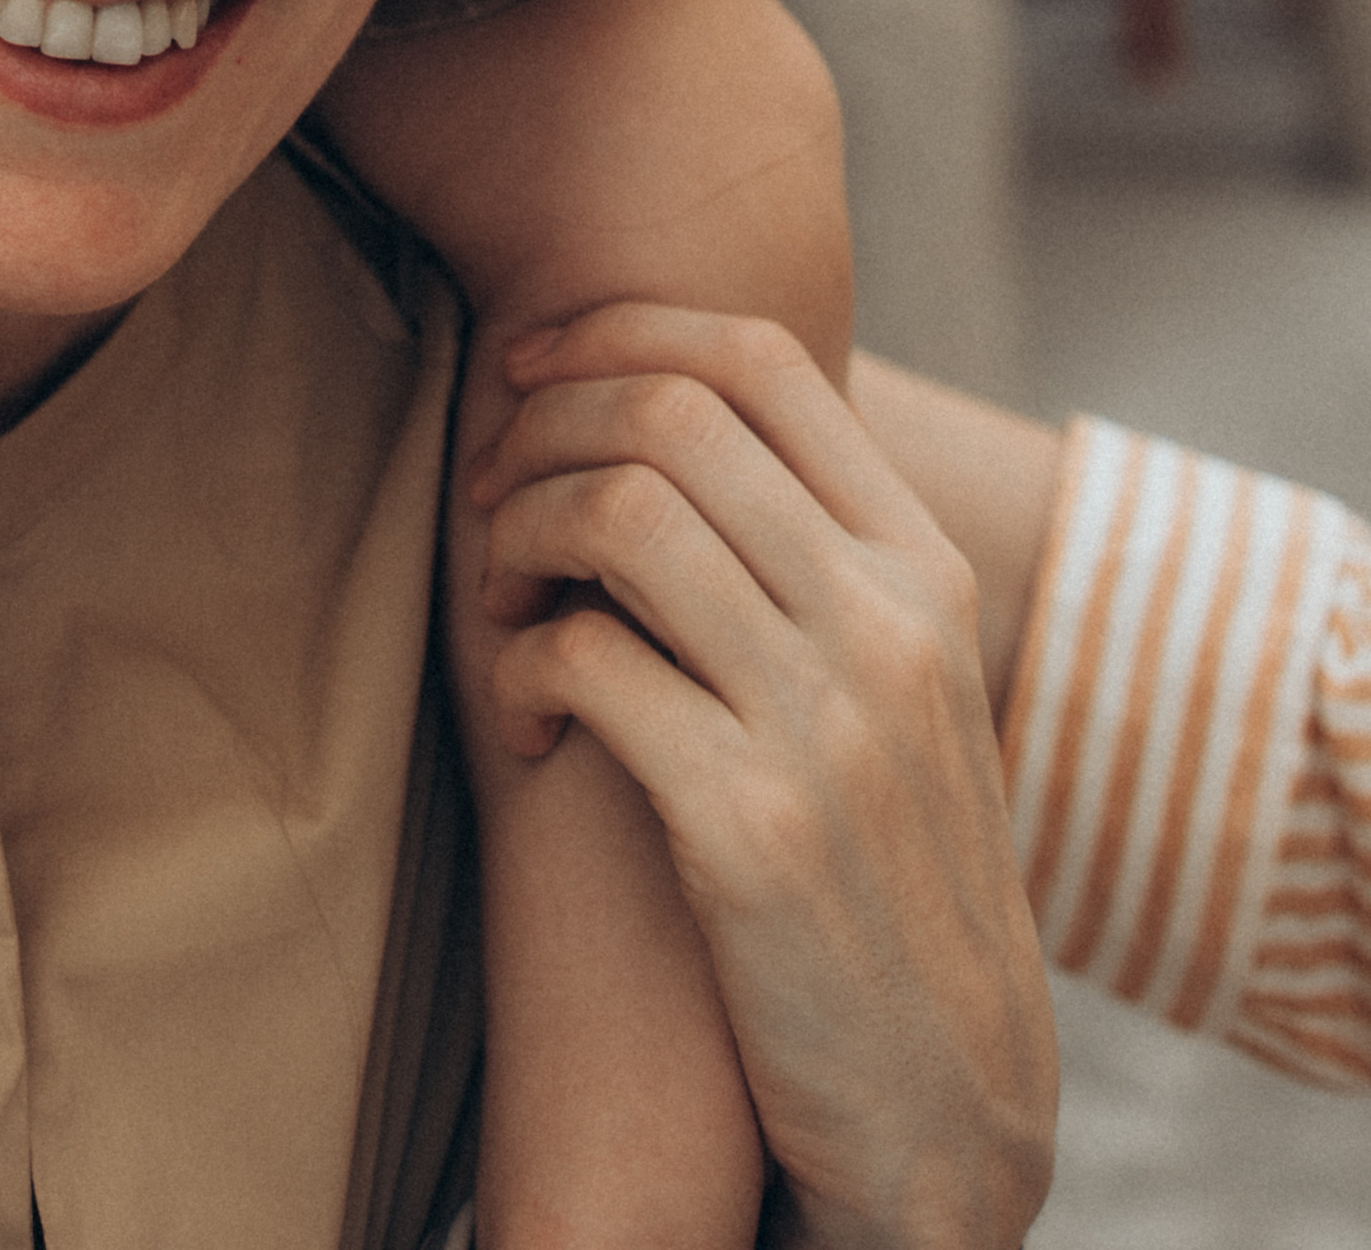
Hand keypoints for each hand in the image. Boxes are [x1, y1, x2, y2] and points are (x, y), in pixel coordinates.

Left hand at [452, 304, 1055, 1249]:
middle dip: (540, 427)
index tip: (532, 369)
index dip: (616, 330)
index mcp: (923, 571)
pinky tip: (529, 724)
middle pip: (667, 413)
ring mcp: (825, 725)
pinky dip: (519, 669)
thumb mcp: (901, 691)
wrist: (944, 1105)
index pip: (756, 356)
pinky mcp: (749, 830)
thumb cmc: (885, 873)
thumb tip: (676, 407)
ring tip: (502, 602)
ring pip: (616, 515)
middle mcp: (888, 624)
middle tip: (490, 491)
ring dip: (516, 535)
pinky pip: (583, 662)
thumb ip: (818, 555)